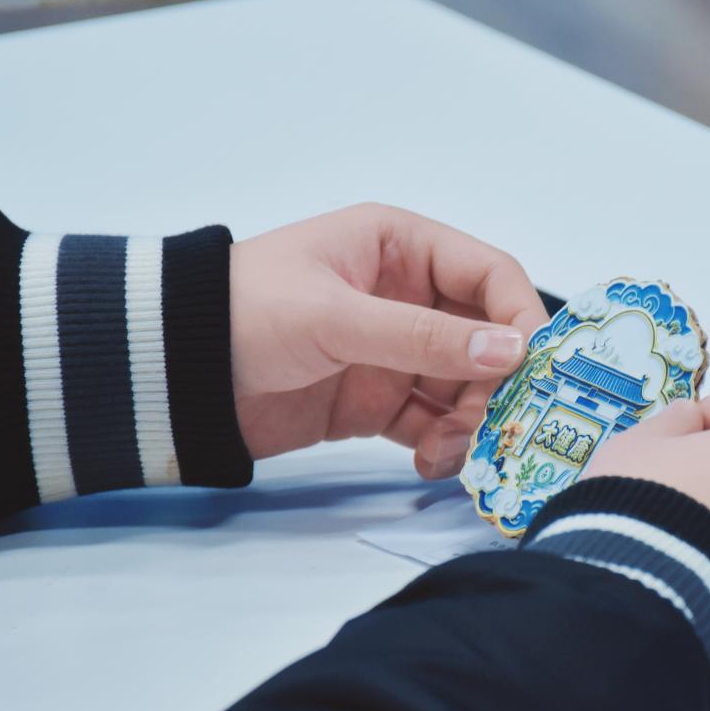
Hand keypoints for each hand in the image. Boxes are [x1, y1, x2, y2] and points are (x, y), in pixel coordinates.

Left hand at [229, 204, 547, 475]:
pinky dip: (442, 445)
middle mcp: (408, 296)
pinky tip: (429, 463)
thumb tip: (511, 351)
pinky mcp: (377, 400)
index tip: (537, 366)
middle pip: (487, 338)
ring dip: (471, 421)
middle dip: (496, 383)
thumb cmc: (243, 313)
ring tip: (448, 452)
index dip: (521, 317)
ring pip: (465, 386)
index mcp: (401, 247)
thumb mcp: (335, 316)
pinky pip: (432, 422)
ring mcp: (395, 351)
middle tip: (491, 425)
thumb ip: (422, 335)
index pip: (489, 275)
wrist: (172, 375)